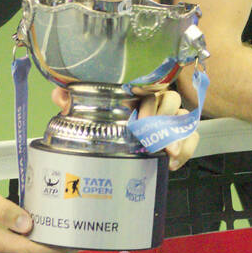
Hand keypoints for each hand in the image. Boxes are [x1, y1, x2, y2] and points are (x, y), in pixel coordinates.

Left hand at [52, 83, 197, 170]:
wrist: (119, 150)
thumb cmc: (105, 125)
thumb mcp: (88, 115)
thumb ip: (73, 103)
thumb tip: (59, 95)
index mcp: (136, 95)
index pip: (150, 89)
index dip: (148, 104)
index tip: (140, 122)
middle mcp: (156, 104)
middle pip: (171, 101)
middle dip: (164, 121)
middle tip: (154, 141)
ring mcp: (171, 120)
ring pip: (185, 119)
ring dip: (180, 137)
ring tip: (170, 155)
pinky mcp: (180, 137)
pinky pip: (193, 137)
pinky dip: (187, 149)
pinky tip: (173, 163)